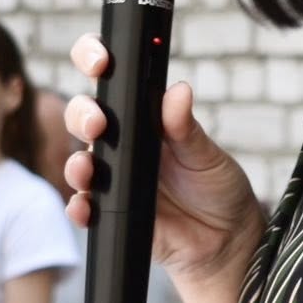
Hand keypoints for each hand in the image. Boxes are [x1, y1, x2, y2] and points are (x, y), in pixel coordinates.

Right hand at [64, 34, 264, 284]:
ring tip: (89, 169)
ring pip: (79, 161)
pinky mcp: (112, 211)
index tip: (101, 59)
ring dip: (77, 163)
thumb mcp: (207, 155)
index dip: (95, 60)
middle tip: (98, 122)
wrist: (225, 242)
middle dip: (82, 113)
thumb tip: (177, 91)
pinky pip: (85, 206)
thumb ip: (185, 127)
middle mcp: (122, 143)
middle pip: (84, 117)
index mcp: (145, 118)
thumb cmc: (217, 190)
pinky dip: (79, 206)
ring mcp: (114, 177)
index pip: (112, 79)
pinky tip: (85, 206)